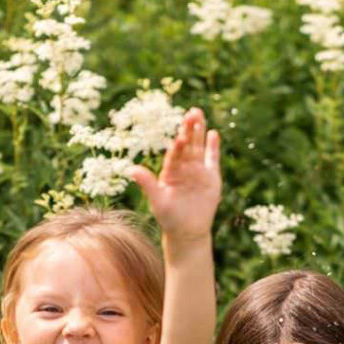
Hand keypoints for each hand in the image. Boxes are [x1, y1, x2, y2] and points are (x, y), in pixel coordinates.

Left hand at [127, 107, 220, 244]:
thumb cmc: (169, 218)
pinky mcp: (211, 177)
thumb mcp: (157, 201)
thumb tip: (129, 169)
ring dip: (199, 132)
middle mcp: (184, 167)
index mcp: (170, 171)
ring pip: (199, 147)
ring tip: (199, 114)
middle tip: (191, 112)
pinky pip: (212, 159)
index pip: (174, 155)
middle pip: (187, 145)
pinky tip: (213, 134)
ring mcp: (198, 171)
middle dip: (189, 129)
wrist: (187, 231)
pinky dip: (213, 147)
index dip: (177, 146)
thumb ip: (146, 183)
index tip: (179, 137)